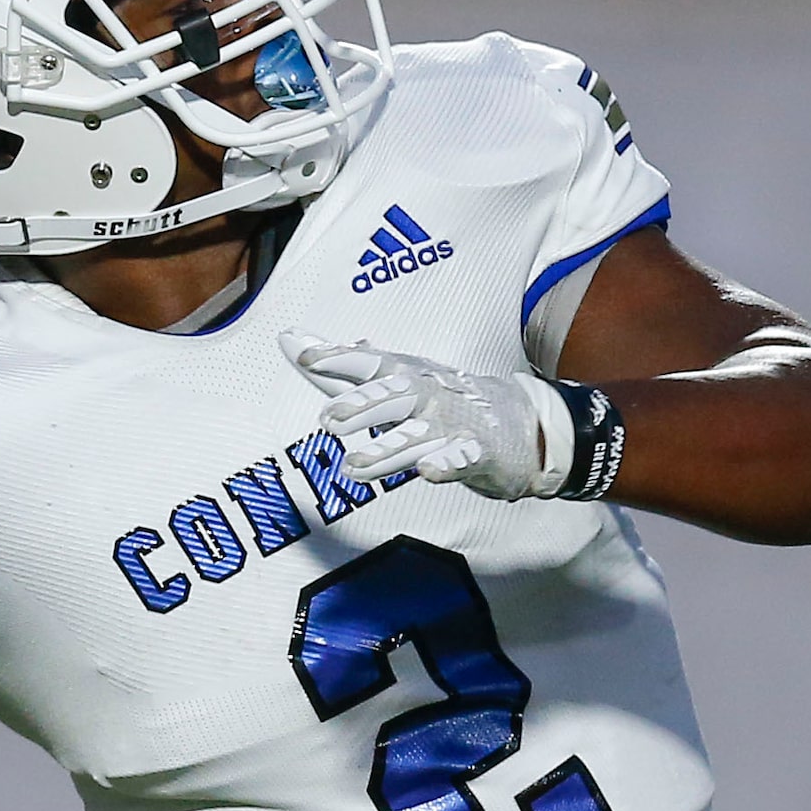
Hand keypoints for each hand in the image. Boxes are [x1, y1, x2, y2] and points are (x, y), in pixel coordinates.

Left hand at [281, 333, 569, 500]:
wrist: (520, 424)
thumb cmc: (443, 402)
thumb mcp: (392, 378)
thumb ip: (339, 366)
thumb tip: (290, 339)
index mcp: (406, 375)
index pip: (370, 363)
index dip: (339, 359)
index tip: (306, 356)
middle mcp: (427, 395)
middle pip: (393, 396)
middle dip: (361, 406)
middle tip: (328, 420)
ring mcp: (453, 425)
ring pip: (416, 436)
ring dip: (386, 450)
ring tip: (355, 466)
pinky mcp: (478, 454)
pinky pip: (461, 459)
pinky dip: (446, 464)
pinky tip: (429, 471)